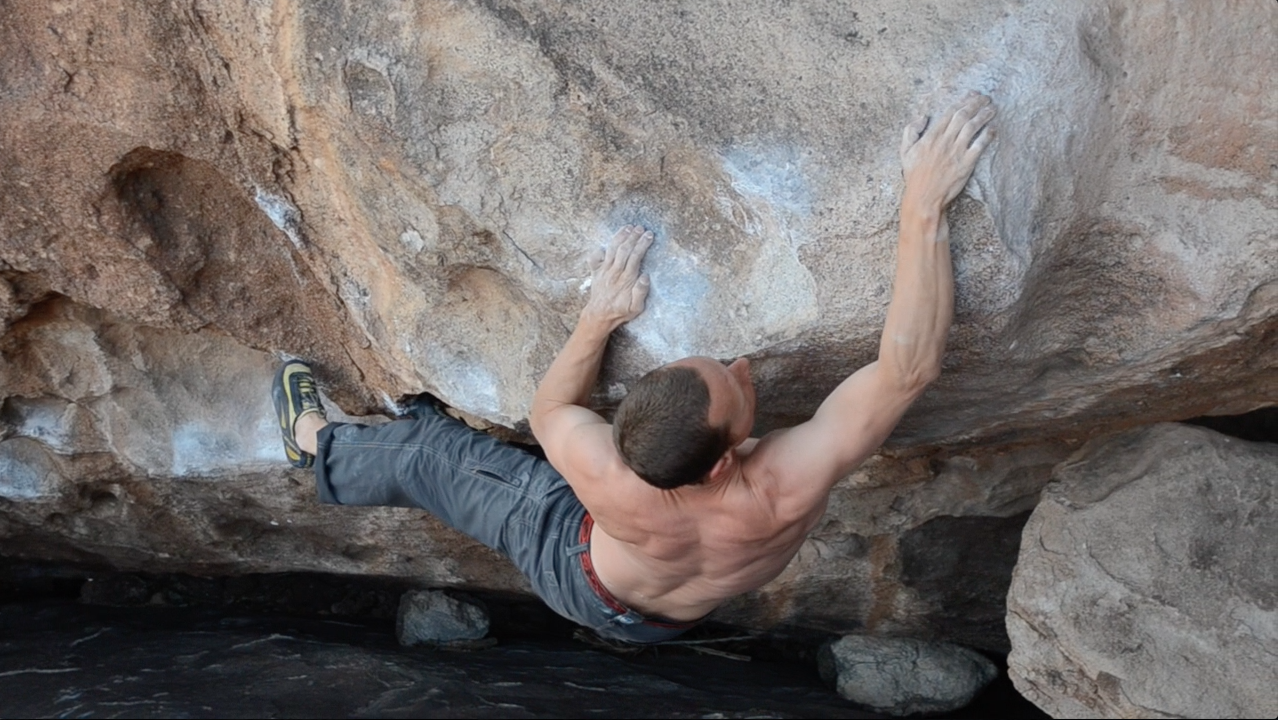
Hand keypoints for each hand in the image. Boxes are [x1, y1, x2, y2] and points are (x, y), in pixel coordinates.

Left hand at [583, 225, 652, 329]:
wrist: (599, 315)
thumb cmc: (620, 311)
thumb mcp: (636, 308)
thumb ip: (641, 293)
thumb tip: (645, 276)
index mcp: (626, 279)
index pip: (635, 256)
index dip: (642, 244)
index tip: (649, 235)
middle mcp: (614, 272)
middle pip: (624, 249)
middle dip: (633, 236)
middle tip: (641, 228)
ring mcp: (604, 270)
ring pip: (612, 249)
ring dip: (620, 237)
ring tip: (628, 227)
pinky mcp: (596, 271)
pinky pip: (594, 257)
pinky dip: (599, 249)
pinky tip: (607, 243)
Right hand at [900, 92, 995, 208]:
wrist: (924, 198)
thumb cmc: (914, 176)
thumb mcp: (905, 152)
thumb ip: (910, 131)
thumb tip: (922, 117)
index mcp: (930, 137)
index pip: (949, 113)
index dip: (962, 101)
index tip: (971, 95)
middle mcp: (944, 142)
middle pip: (963, 116)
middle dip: (975, 104)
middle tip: (985, 98)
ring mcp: (956, 152)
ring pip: (972, 127)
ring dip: (983, 116)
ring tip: (992, 109)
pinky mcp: (966, 164)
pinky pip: (979, 146)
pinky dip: (987, 135)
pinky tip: (993, 129)